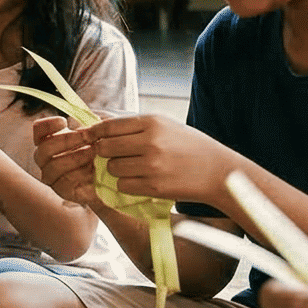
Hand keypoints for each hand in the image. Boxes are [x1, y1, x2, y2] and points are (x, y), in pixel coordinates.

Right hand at [32, 116, 100, 206]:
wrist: (113, 177)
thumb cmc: (102, 151)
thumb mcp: (97, 134)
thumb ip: (89, 125)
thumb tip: (89, 117)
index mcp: (49, 141)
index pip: (38, 130)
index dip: (47, 125)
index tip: (64, 121)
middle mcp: (45, 160)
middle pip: (44, 148)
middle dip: (66, 140)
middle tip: (87, 136)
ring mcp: (52, 177)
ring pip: (53, 167)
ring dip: (74, 157)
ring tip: (93, 151)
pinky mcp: (63, 191)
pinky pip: (64, 183)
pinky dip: (79, 174)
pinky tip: (93, 169)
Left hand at [87, 114, 240, 202]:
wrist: (218, 172)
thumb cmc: (188, 146)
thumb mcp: (164, 125)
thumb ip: (132, 123)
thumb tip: (98, 122)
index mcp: (152, 121)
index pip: (109, 126)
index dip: (94, 133)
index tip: (90, 138)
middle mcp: (150, 142)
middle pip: (105, 148)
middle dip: (104, 153)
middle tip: (115, 155)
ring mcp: (152, 165)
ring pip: (112, 168)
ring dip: (117, 170)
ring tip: (134, 167)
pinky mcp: (154, 186)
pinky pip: (122, 185)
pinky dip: (127, 184)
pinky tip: (142, 180)